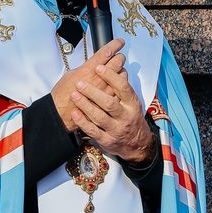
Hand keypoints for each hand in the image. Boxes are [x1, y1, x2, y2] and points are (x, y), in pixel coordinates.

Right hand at [51, 39, 123, 132]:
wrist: (61, 113)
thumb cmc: (63, 94)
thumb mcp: (72, 73)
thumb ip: (87, 66)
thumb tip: (97, 61)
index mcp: (89, 70)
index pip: (106, 52)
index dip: (115, 44)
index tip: (119, 42)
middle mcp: (99, 79)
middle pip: (118, 62)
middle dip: (119, 57)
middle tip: (118, 57)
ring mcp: (106, 91)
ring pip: (123, 75)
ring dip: (121, 71)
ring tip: (117, 71)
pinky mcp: (108, 101)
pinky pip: (121, 91)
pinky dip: (120, 86)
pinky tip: (116, 85)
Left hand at [69, 45, 156, 164]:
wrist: (137, 144)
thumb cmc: (131, 118)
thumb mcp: (132, 102)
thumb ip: (122, 89)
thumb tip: (114, 68)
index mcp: (132, 104)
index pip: (123, 88)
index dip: (111, 77)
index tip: (99, 67)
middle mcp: (125, 116)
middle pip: (109, 103)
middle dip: (93, 92)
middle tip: (80, 83)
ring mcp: (115, 130)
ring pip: (99, 117)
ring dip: (85, 105)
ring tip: (74, 95)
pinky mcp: (106, 140)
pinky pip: (93, 131)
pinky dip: (83, 122)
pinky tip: (75, 113)